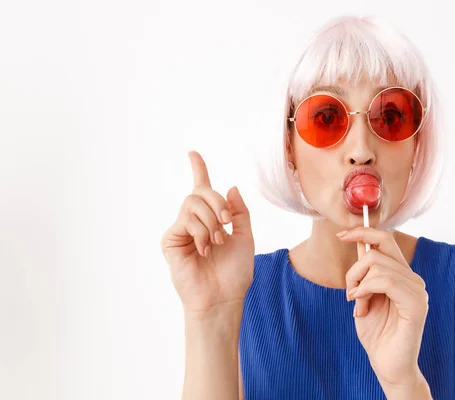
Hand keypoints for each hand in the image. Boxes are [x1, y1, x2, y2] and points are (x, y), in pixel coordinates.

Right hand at [160, 151, 254, 317]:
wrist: (223, 297)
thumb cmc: (234, 272)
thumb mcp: (245, 237)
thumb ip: (239, 212)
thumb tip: (230, 187)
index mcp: (211, 219)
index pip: (202, 189)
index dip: (198, 170)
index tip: (192, 153)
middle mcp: (193, 222)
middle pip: (200, 192)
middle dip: (218, 203)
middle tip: (228, 223)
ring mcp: (181, 230)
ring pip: (193, 203)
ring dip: (212, 221)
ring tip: (217, 242)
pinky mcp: (170, 240)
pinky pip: (186, 220)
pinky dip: (201, 232)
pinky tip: (204, 249)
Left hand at [338, 227, 428, 388]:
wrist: (387, 365)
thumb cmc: (376, 333)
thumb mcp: (364, 295)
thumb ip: (365, 270)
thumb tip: (358, 240)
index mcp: (402, 274)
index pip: (386, 239)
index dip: (363, 232)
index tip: (341, 235)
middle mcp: (413, 278)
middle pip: (377, 250)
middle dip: (355, 268)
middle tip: (350, 292)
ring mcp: (417, 290)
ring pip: (377, 265)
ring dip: (358, 284)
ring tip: (357, 304)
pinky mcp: (416, 304)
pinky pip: (386, 281)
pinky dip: (366, 290)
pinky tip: (360, 306)